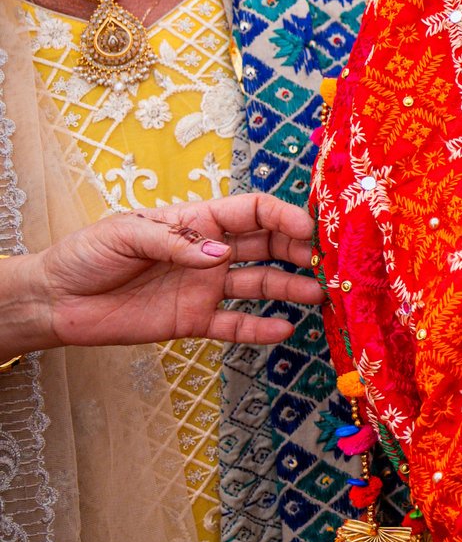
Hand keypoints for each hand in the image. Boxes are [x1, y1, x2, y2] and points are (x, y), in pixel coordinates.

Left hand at [7, 194, 323, 354]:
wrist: (56, 299)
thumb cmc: (87, 254)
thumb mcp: (125, 234)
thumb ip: (174, 242)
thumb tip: (219, 255)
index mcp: (196, 221)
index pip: (251, 212)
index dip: (282, 216)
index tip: (307, 229)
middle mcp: (209, 252)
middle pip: (267, 245)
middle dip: (298, 249)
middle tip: (325, 261)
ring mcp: (204, 287)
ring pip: (259, 284)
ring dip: (290, 287)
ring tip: (318, 295)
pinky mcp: (193, 320)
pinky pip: (234, 324)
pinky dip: (259, 329)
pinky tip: (283, 329)